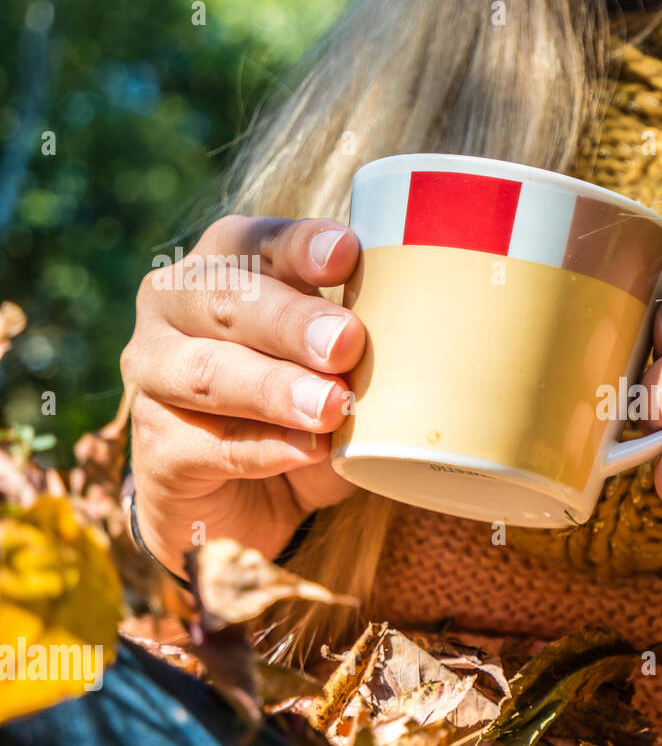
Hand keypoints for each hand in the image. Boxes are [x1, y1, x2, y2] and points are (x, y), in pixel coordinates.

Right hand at [120, 216, 365, 577]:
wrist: (243, 503)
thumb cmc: (300, 411)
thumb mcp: (337, 372)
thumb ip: (362, 352)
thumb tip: (424, 344)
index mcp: (225, 267)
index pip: (256, 242)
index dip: (300, 246)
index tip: (347, 254)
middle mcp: (175, 308)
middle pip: (227, 301)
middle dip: (292, 320)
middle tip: (346, 341)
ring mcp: (153, 376)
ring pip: (210, 373)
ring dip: (275, 388)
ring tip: (332, 405)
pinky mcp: (154, 448)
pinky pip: (207, 446)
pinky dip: (262, 449)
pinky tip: (305, 451)